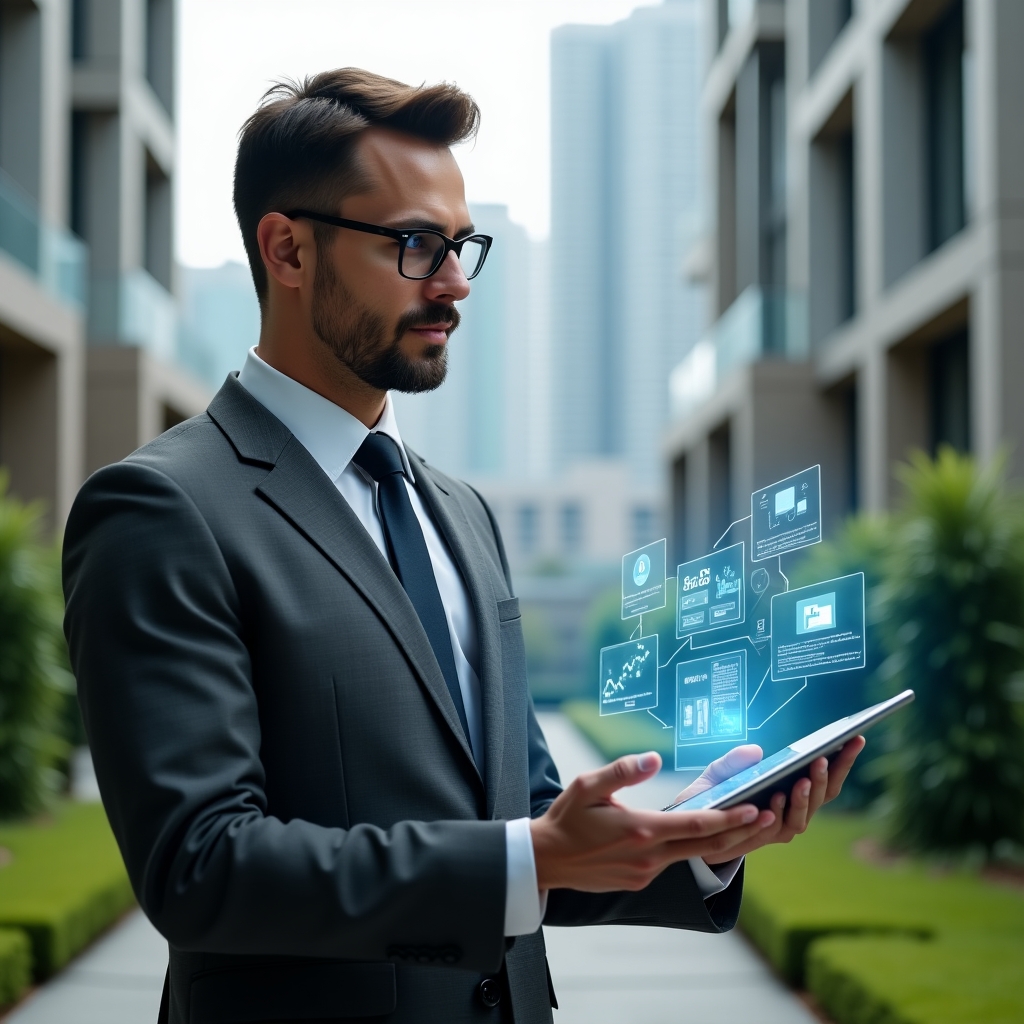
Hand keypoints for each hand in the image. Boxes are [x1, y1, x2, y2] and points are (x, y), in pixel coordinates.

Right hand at [530, 751, 776, 891]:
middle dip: (739, 831)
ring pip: (691, 857)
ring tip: (744, 824)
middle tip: (767, 814)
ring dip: (719, 842)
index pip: (695, 825)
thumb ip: (623, 771)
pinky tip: (698, 836)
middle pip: (705, 846)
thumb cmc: (567, 818)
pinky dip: (690, 850)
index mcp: (640, 830)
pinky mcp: (638, 882)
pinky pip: (670, 863)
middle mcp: (648, 857)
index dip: (728, 817)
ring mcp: (645, 873)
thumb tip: (653, 757)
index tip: (755, 807)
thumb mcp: (587, 785)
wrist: (547, 860)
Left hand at [696, 736, 865, 864]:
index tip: (855, 738)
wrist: (696, 827)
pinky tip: (774, 799)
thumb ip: (736, 760)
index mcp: (796, 791)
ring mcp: (782, 828)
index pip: (827, 776)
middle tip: (822, 758)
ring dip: (804, 798)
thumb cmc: (715, 795)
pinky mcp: (764, 839)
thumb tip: (757, 751)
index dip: (844, 760)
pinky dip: (777, 814)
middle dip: (825, 777)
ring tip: (801, 780)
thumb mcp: (721, 771)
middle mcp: (796, 812)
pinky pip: (776, 828)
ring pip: (802, 816)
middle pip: (821, 796)